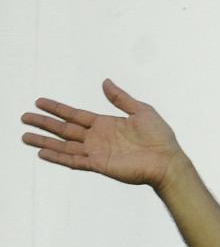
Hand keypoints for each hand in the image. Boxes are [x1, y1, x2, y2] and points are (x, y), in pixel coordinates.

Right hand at [21, 79, 184, 188]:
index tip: (39, 102)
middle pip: (64, 129)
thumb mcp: (141, 111)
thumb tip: (105, 82)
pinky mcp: (100, 164)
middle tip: (24, 117)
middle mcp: (97, 138)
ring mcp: (97, 152)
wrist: (168, 160)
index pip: (74, 115)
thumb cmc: (160, 137)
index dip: (57, 109)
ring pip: (64, 146)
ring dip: (45, 142)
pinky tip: (43, 153)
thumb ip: (121, 98)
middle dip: (44, 123)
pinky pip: (74, 161)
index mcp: (105, 124)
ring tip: (25, 137)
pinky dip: (58, 157)